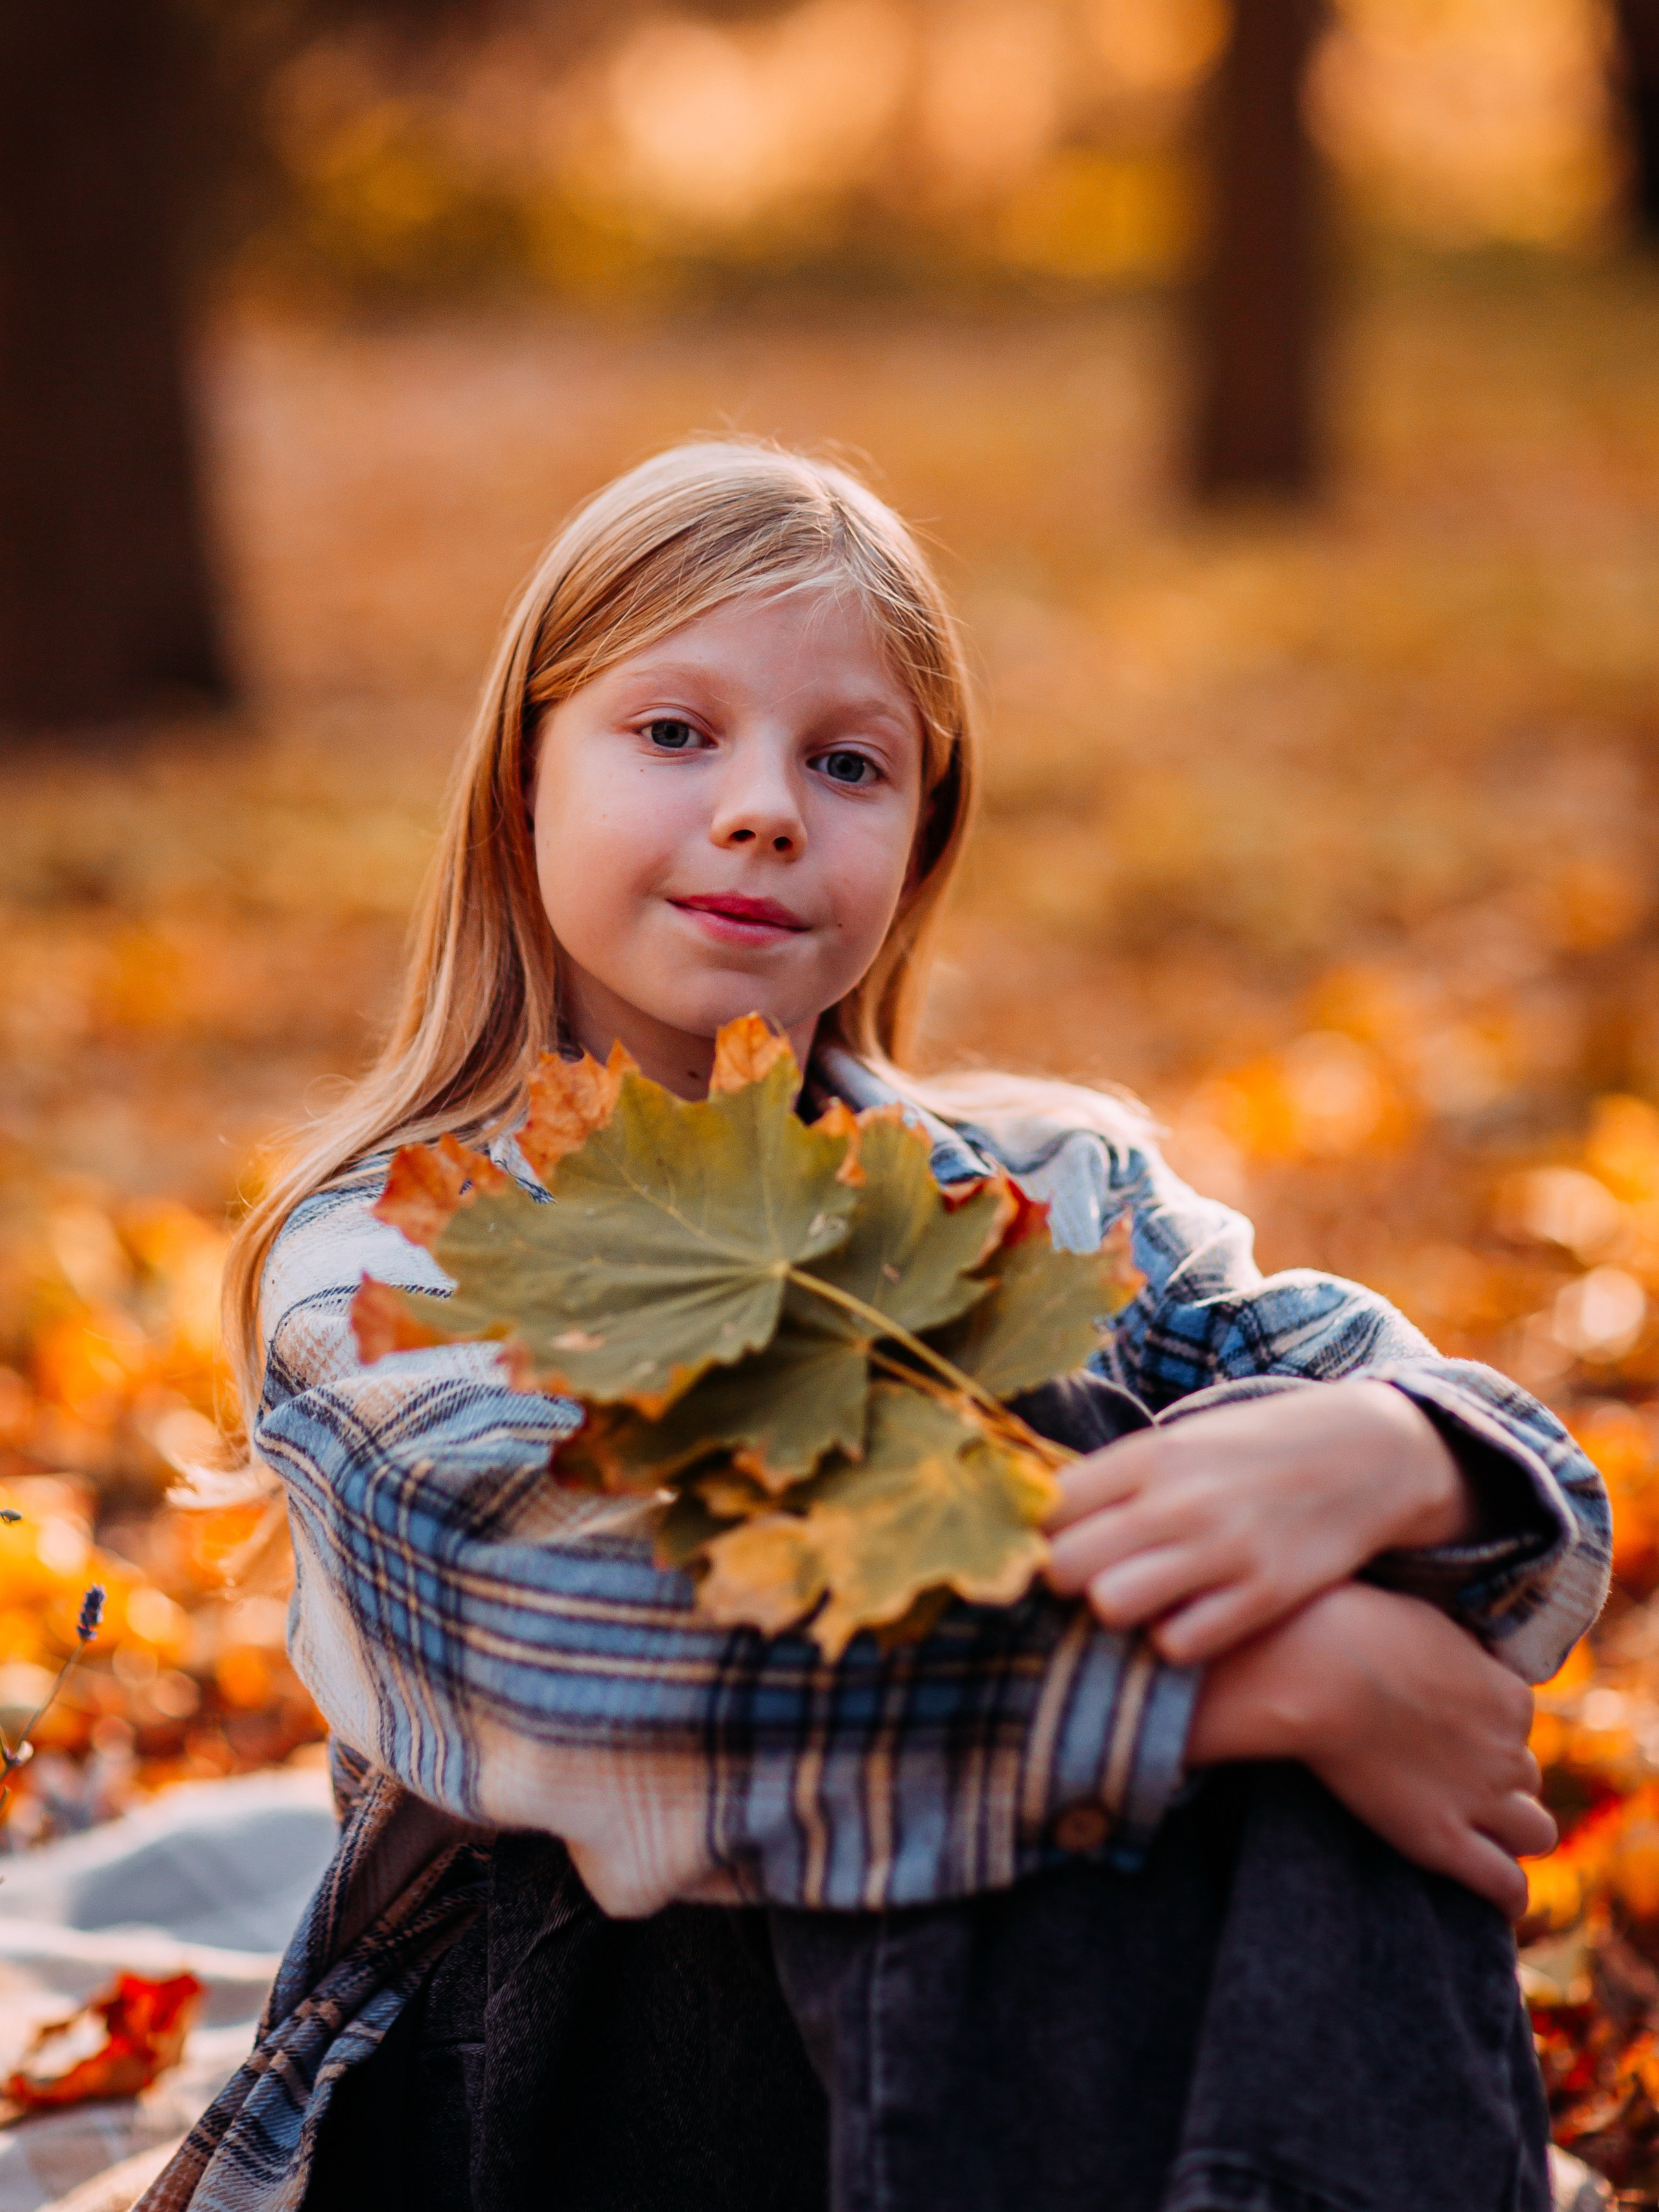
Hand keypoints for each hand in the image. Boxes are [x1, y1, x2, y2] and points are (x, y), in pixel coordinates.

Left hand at [1045, 1379, 1474, 1663]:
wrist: (1366, 1452)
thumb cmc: (1252, 1451)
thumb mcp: (1179, 1443)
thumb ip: (1113, 1479)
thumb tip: (1033, 1513)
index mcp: (1148, 1455)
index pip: (1045, 1507)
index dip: (1033, 1537)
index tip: (1043, 1548)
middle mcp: (1177, 1500)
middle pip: (1063, 1565)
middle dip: (1062, 1583)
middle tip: (1085, 1583)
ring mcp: (1222, 1548)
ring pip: (1111, 1605)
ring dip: (1113, 1613)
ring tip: (1133, 1603)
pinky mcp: (1264, 1594)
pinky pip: (1179, 1643)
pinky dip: (1173, 1641)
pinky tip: (1186, 1621)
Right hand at [1186, 1581, 1554, 1918]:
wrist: (1316, 1669)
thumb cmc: (1348, 1627)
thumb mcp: (1417, 1619)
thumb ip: (1446, 1647)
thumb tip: (1442, 1649)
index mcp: (1507, 1694)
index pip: (1517, 1722)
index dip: (1485, 1729)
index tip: (1449, 1729)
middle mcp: (1506, 1748)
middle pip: (1526, 1776)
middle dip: (1498, 1780)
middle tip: (1451, 1778)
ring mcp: (1480, 1798)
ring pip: (1535, 1832)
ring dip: (1512, 1831)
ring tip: (1477, 1833)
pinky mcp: (1443, 1839)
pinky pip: (1503, 1883)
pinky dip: (1507, 1893)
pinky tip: (1496, 1898)